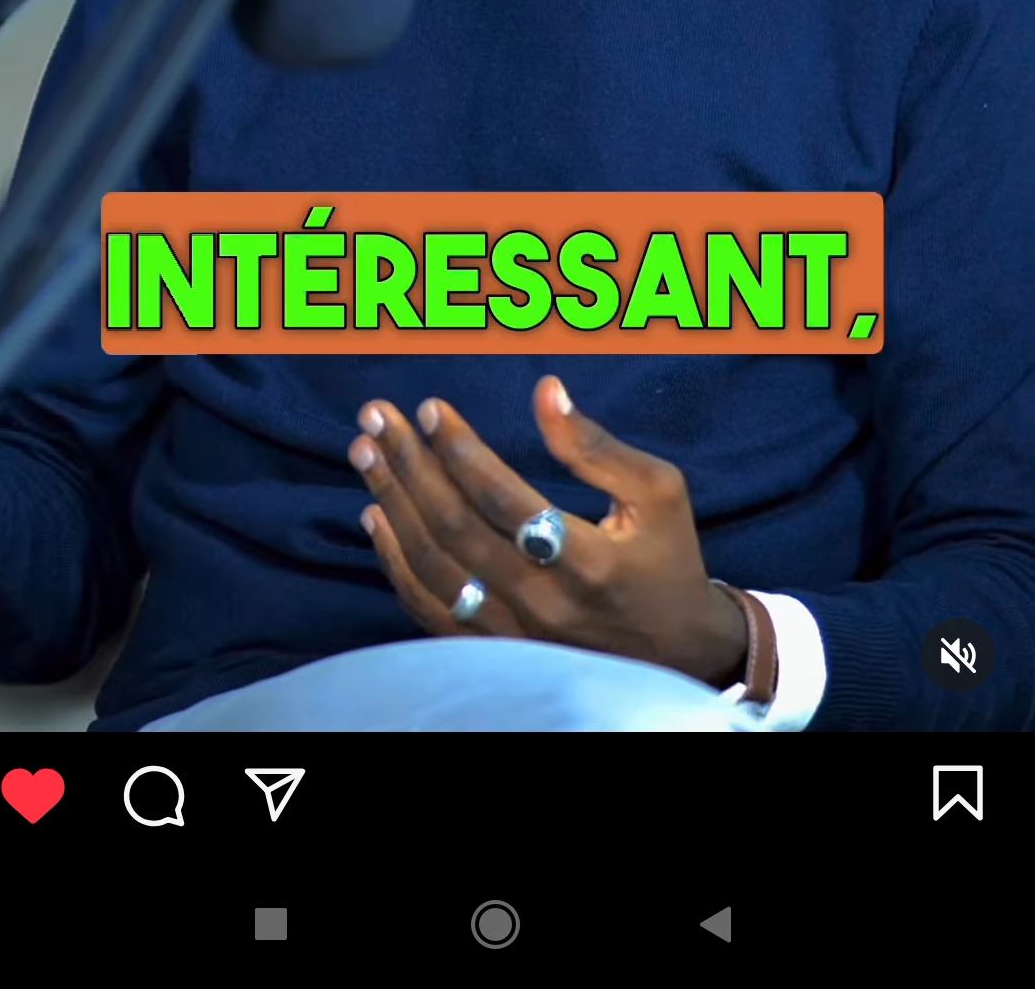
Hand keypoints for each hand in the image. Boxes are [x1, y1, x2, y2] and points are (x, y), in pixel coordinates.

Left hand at [347, 375, 748, 687]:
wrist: (676, 650)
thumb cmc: (667, 556)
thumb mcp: (657, 491)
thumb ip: (596, 446)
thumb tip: (546, 391)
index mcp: (587, 561)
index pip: (504, 499)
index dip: (460, 450)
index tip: (428, 407)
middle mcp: (543, 603)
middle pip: (456, 528)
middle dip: (409, 465)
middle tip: (377, 416)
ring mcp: (514, 635)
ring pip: (434, 567)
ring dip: (393, 504)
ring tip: (366, 452)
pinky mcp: (495, 652)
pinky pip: (430, 610)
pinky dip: (395, 563)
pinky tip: (375, 516)